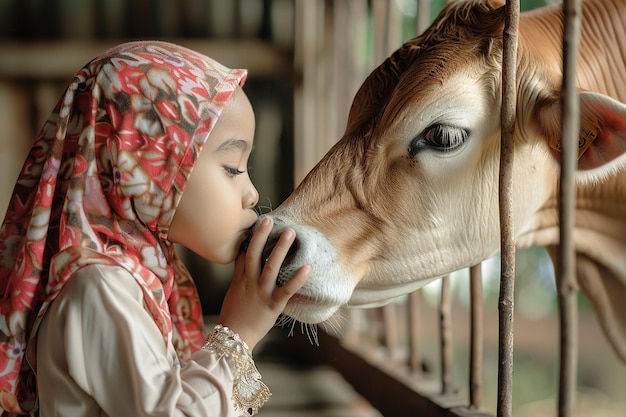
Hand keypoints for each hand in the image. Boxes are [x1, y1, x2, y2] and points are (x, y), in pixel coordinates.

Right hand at [218, 217, 310, 350]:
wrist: (234, 337)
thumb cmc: (234, 316)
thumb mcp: (234, 292)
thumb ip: (240, 275)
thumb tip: (244, 259)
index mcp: (240, 279)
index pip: (243, 253)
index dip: (249, 237)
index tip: (257, 222)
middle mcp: (250, 282)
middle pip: (254, 253)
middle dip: (262, 235)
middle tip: (270, 220)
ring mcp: (261, 292)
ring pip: (271, 266)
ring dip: (280, 248)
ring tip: (290, 233)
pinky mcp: (273, 304)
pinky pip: (287, 289)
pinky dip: (297, 279)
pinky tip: (307, 267)